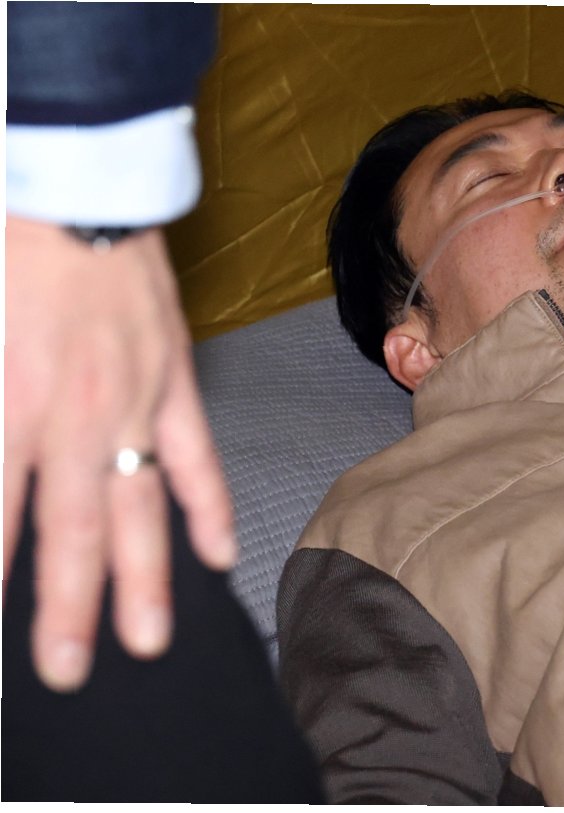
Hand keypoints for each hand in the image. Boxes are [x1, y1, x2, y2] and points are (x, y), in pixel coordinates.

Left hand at [4, 214, 236, 691]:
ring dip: (142, 577)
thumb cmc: (2, 249)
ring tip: (146, 639)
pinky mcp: (170, 382)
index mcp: (8, 399)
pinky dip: (204, 506)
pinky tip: (213, 555)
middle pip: (72, 529)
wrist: (74, 182)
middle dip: (66, 606)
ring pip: (140, 505)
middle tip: (67, 671)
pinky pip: (192, 456)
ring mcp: (132, 403)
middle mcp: (71, 414)